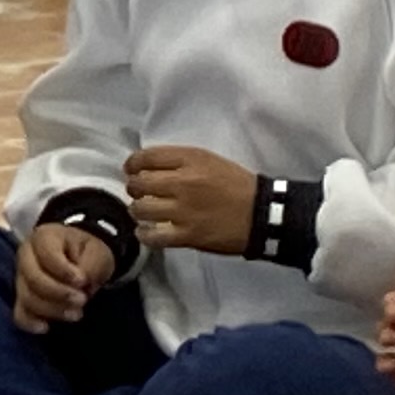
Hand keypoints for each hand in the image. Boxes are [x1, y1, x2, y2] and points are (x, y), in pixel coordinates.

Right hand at [14, 222, 113, 332]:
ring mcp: (21, 277)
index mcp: (44, 237)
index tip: (83, 281)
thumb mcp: (96, 252)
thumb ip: (89, 266)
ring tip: (76, 314)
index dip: (64, 271)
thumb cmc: (87, 251)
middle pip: (33, 278)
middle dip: (59, 294)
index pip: (46, 255)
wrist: (81, 256)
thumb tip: (79, 286)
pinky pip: (19, 313)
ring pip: (27, 297)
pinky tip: (46, 327)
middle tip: (82, 300)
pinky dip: (30, 322)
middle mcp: (25, 256)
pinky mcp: (22, 297)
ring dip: (52, 309)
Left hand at [123, 145, 257, 255]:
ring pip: (141, 209)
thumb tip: (149, 166)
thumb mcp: (211, 160)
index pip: (146, 157)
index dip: (132, 164)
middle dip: (134, 188)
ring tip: (143, 212)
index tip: (131, 170)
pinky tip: (146, 232)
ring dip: (137, 210)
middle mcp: (183, 183)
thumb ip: (180, 161)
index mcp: (190, 160)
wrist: (263, 214)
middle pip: (139, 183)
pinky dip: (144, 234)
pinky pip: (153, 236)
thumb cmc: (237, 185)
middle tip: (139, 193)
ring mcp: (184, 210)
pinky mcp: (188, 235)